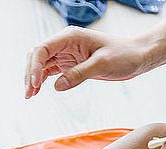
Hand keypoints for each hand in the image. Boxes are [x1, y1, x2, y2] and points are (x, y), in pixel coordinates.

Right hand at [25, 26, 147, 98]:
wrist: (136, 56)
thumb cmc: (124, 54)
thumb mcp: (103, 64)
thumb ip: (79, 74)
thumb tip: (57, 85)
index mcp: (70, 37)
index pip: (42, 49)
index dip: (34, 66)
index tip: (35, 83)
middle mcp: (64, 43)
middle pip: (36, 56)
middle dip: (30, 74)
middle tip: (29, 93)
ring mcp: (64, 53)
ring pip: (39, 64)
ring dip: (32, 79)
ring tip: (30, 95)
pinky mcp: (67, 63)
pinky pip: (47, 71)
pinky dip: (40, 81)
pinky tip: (37, 91)